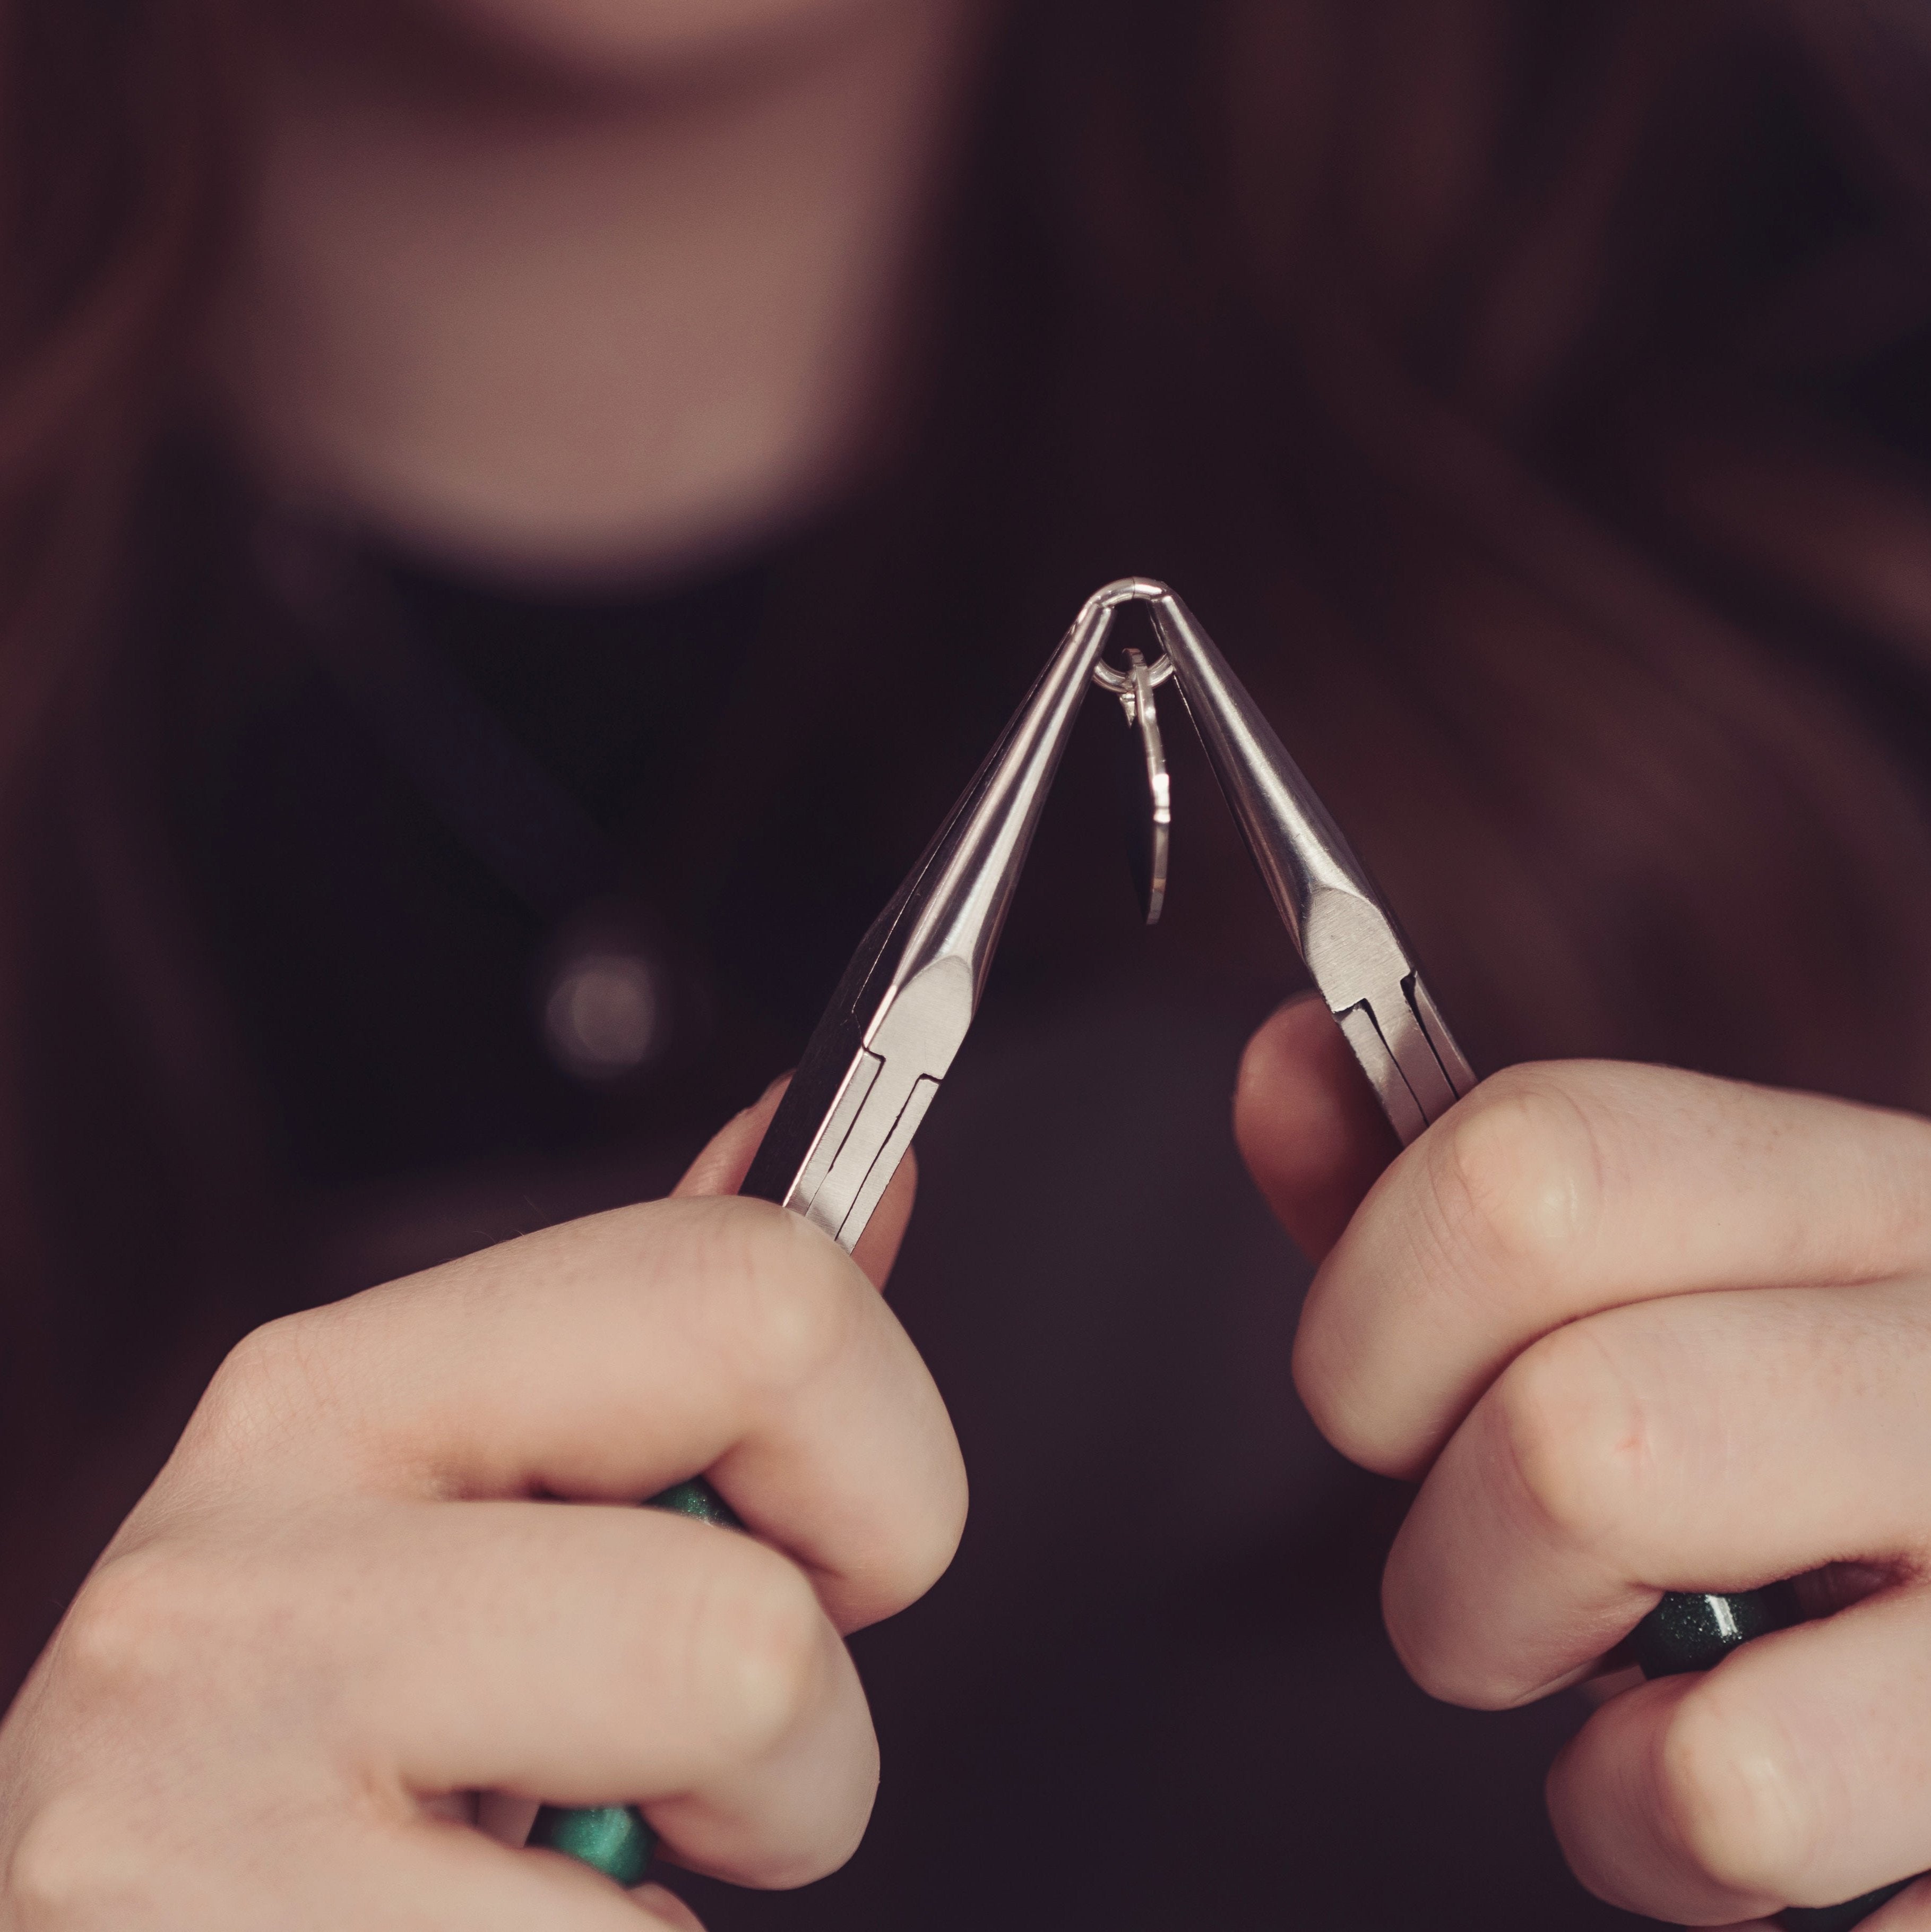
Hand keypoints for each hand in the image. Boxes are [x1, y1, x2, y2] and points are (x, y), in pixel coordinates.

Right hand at [0, 1091, 957, 1929]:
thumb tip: (864, 1187)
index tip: (812, 1558)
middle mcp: (244, 1573)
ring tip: (571, 1865)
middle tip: (689, 1750)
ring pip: (719, 1769)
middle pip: (759, 1603)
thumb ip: (673, 1353)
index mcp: (337, 1392)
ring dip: (718, 1864)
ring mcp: (202, 1795)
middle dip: (809, 1709)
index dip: (879, 1460)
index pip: (753, 1296)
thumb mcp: (478, 1513)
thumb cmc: (325, 1751)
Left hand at [1236, 995, 1930, 1927]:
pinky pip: (1725, 1801)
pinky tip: (1746, 1775)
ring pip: (1624, 1567)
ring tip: (1644, 1685)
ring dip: (1539, 1669)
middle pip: (1563, 1410)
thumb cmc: (1804, 1471)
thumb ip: (1449, 1204)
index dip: (1376, 1315)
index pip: (1535, 1167)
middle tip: (1507, 1578)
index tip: (1390, 1407)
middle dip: (1446, 1543)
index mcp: (1857, 1200)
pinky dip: (1659, 1832)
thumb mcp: (1661, 1306)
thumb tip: (1287, 1063)